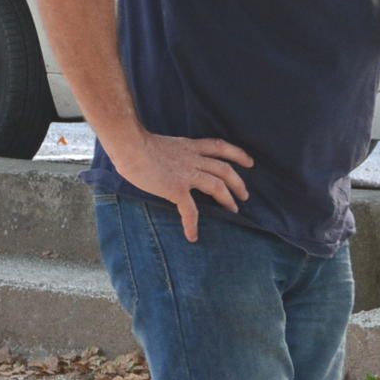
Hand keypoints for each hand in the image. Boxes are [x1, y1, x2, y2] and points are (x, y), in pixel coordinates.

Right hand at [111, 129, 252, 242]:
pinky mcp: (176, 188)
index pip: (219, 147)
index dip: (237, 154)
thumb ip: (171, 153)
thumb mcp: (162, 144)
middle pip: (225, 169)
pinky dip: (192, 224)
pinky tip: (192, 236)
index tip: (249, 162)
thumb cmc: (135, 143)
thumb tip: (165, 161)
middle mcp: (192, 159)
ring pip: (217, 185)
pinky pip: (190, 210)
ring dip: (228, 199)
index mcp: (189, 147)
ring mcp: (186, 174)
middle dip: (238, 183)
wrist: (130, 145)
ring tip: (234, 211)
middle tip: (245, 195)